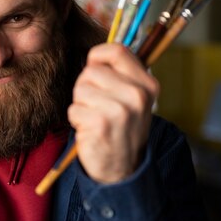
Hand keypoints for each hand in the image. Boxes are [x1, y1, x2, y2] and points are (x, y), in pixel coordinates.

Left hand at [67, 43, 159, 182]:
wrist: (123, 169)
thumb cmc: (122, 129)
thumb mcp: (134, 100)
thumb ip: (121, 75)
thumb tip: (96, 54)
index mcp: (147, 85)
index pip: (118, 51)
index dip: (98, 56)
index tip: (94, 67)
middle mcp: (136, 95)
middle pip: (92, 70)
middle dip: (86, 87)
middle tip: (97, 106)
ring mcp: (119, 110)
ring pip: (80, 89)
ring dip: (81, 105)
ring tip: (94, 119)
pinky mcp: (100, 123)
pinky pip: (73, 110)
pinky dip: (76, 121)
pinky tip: (90, 131)